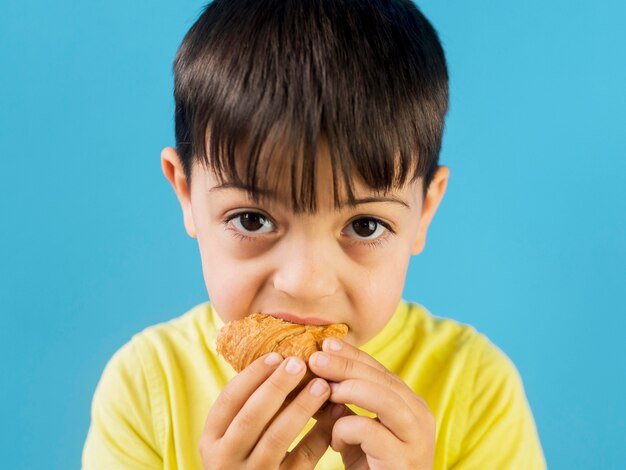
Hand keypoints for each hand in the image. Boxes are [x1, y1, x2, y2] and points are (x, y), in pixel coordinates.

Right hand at [199, 352, 341, 468]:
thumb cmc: (248, 457)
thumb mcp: (235, 437)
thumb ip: (249, 408)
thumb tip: (284, 362)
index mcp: (212, 440)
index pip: (228, 400)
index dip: (252, 375)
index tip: (276, 355)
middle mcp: (225, 460)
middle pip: (251, 417)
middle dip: (276, 386)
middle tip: (299, 363)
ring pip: (277, 438)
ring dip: (301, 407)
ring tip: (322, 385)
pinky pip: (302, 459)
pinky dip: (319, 435)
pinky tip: (334, 416)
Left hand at [308, 339, 435, 469]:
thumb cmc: (369, 466)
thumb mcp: (354, 429)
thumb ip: (340, 403)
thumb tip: (310, 372)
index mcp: (409, 403)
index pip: (379, 369)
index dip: (352, 355)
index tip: (324, 344)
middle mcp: (419, 415)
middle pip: (381, 378)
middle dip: (345, 365)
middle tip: (315, 358)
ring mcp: (416, 438)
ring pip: (383, 397)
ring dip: (349, 389)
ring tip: (325, 391)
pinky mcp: (404, 459)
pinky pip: (370, 430)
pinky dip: (346, 430)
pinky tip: (337, 442)